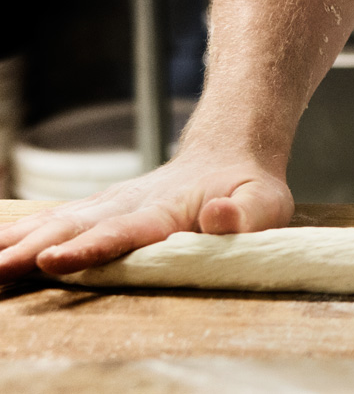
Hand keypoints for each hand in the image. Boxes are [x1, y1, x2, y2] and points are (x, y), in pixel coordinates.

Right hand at [0, 152, 292, 282]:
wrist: (229, 156)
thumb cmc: (250, 190)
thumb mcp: (265, 203)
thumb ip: (244, 215)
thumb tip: (216, 217)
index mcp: (166, 212)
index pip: (123, 231)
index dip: (89, 247)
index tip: (53, 260)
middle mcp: (128, 205)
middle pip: (75, 228)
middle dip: (32, 249)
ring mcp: (109, 205)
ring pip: (56, 222)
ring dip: (17, 241)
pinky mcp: (98, 209)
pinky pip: (53, 220)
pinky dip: (19, 231)